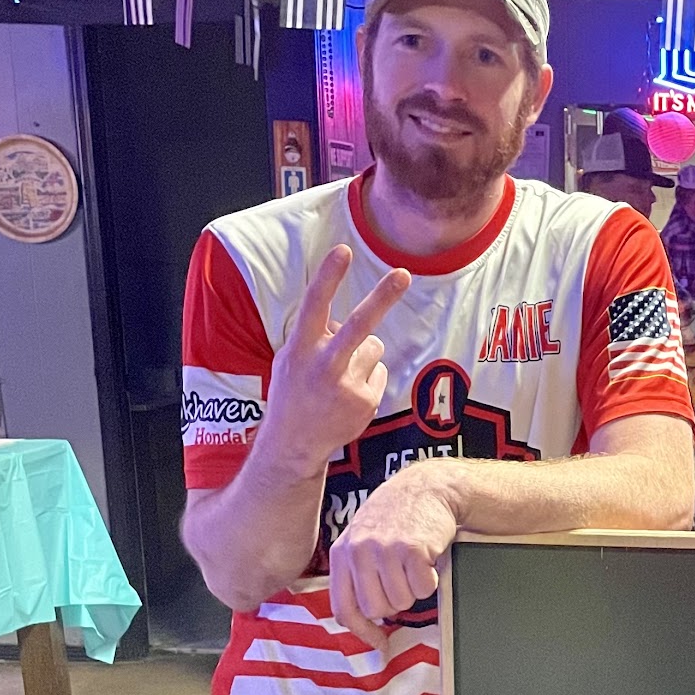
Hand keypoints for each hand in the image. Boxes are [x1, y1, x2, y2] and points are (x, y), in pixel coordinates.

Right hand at [254, 246, 409, 478]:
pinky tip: (349, 396)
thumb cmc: (293, 393)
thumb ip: (315, 336)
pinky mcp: (367, 402)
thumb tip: (344, 321)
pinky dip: (369, 379)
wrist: (294, 444)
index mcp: (301, 348)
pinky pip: (380, 372)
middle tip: (404, 274)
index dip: (328, 277)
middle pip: (359, 325)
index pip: (314, 305)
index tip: (343, 251)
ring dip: (364, 354)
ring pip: (374, 346)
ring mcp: (347, 386)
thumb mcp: (291, 359)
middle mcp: (324, 365)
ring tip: (341, 376)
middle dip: (382, 297)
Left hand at [329, 464, 460, 649]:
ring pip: (402, 601)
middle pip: (376, 609)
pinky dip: (430, 580)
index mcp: (342, 554)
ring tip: (413, 563)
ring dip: (413, 589)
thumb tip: (365, 621)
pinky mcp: (411, 550)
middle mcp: (358, 552)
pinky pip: (423, 589)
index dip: (363, 631)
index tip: (379, 643)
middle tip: (402, 580)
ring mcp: (384, 550)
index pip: (344, 608)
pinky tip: (426, 558)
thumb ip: (357, 575)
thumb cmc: (396, 518)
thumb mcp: (363, 540)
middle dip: (394, 602)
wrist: (427, 487)